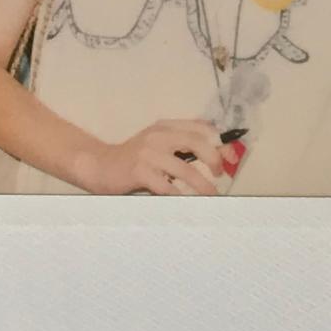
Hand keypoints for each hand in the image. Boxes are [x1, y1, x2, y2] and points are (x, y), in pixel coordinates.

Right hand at [82, 118, 226, 195]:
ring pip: (184, 169)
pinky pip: (166, 187)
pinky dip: (179, 197)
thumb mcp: (157, 144)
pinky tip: (186, 204)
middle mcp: (158, 135)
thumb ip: (180, 147)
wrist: (100, 165)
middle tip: (220, 174)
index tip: (230, 157)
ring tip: (211, 196)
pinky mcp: (139, 171)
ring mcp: (148, 152)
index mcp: (165, 126)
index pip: (200, 127)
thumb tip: (215, 157)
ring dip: (202, 185)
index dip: (219, 142)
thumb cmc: (134, 160)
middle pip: (196, 142)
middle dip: (214, 159)